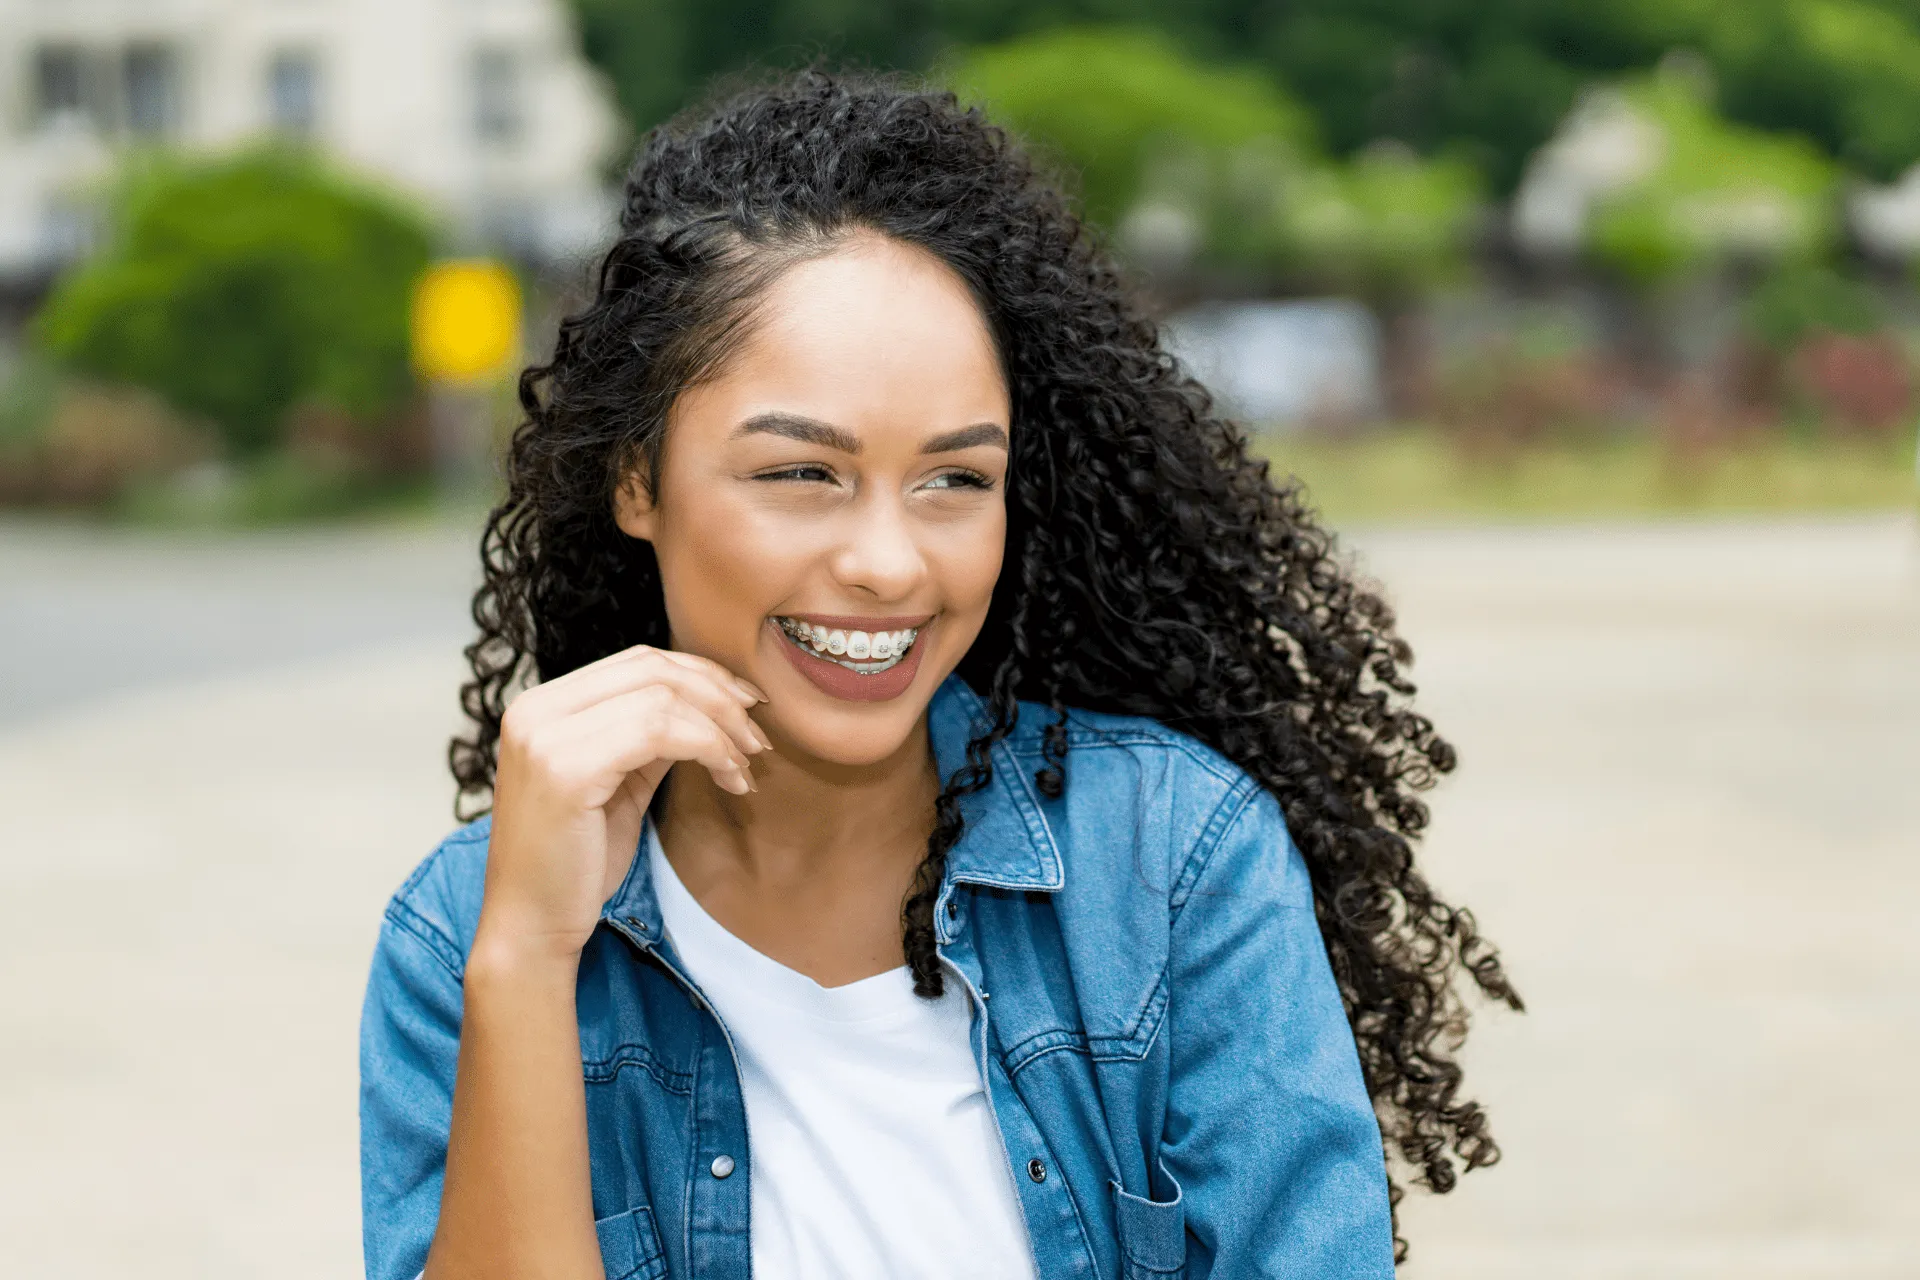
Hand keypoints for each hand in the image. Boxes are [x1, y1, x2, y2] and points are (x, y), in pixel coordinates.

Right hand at [476, 645, 771, 963]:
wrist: (530, 928)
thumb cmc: (575, 864)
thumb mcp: (618, 783)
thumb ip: (648, 737)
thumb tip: (712, 705)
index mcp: (542, 706)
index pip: (638, 661)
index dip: (702, 675)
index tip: (748, 707)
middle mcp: (534, 710)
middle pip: (652, 669)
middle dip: (719, 696)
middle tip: (757, 737)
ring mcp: (544, 737)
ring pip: (661, 698)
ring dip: (720, 728)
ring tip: (744, 766)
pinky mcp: (564, 770)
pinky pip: (657, 732)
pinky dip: (708, 747)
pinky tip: (729, 778)